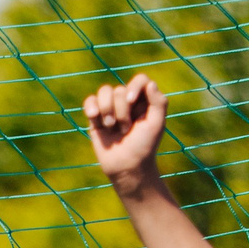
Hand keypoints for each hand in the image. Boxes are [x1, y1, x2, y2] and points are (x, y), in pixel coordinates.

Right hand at [85, 71, 168, 190]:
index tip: (131, 102)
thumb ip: (158, 102)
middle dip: (121, 110)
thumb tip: (149, 83)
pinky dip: (91, 106)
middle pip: (119, 90)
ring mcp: (111, 108)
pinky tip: (94, 117)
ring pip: (104, 91)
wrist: (126, 167)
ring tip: (110, 127)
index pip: (140, 80)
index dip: (134, 87)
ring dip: (107, 109)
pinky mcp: (96, 117)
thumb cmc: (144, 147)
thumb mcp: (156, 124)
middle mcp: (128, 102)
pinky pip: (90, 101)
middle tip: (125, 130)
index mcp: (144, 101)